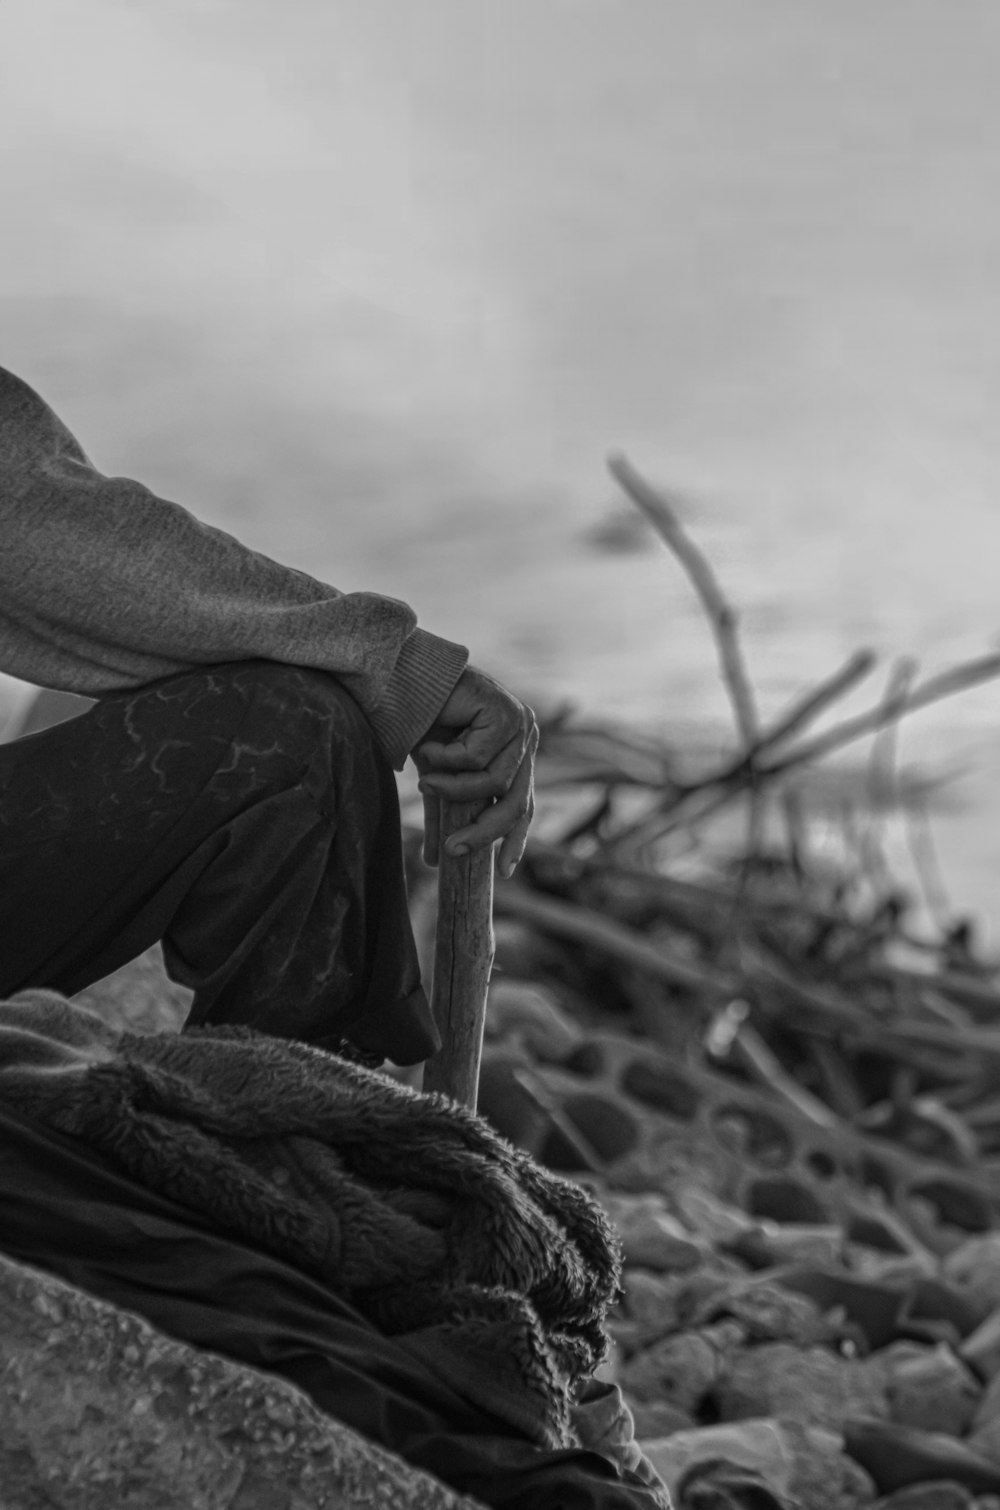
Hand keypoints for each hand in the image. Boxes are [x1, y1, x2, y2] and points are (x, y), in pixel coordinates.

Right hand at [411, 665, 537, 878]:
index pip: (525, 805)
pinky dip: (447, 758)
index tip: (503, 872)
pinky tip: (429, 745)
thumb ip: (443, 813)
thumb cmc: (424, 725)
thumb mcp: (438, 778)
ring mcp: (520, 725)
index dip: (516, 839)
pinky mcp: (505, 712)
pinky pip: (476, 757)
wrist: (408, 682)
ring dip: (454, 788)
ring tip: (425, 779)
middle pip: (517, 802)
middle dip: (485, 831)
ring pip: (495, 782)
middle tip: (453, 849)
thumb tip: (435, 863)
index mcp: (516, 755)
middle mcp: (525, 740)